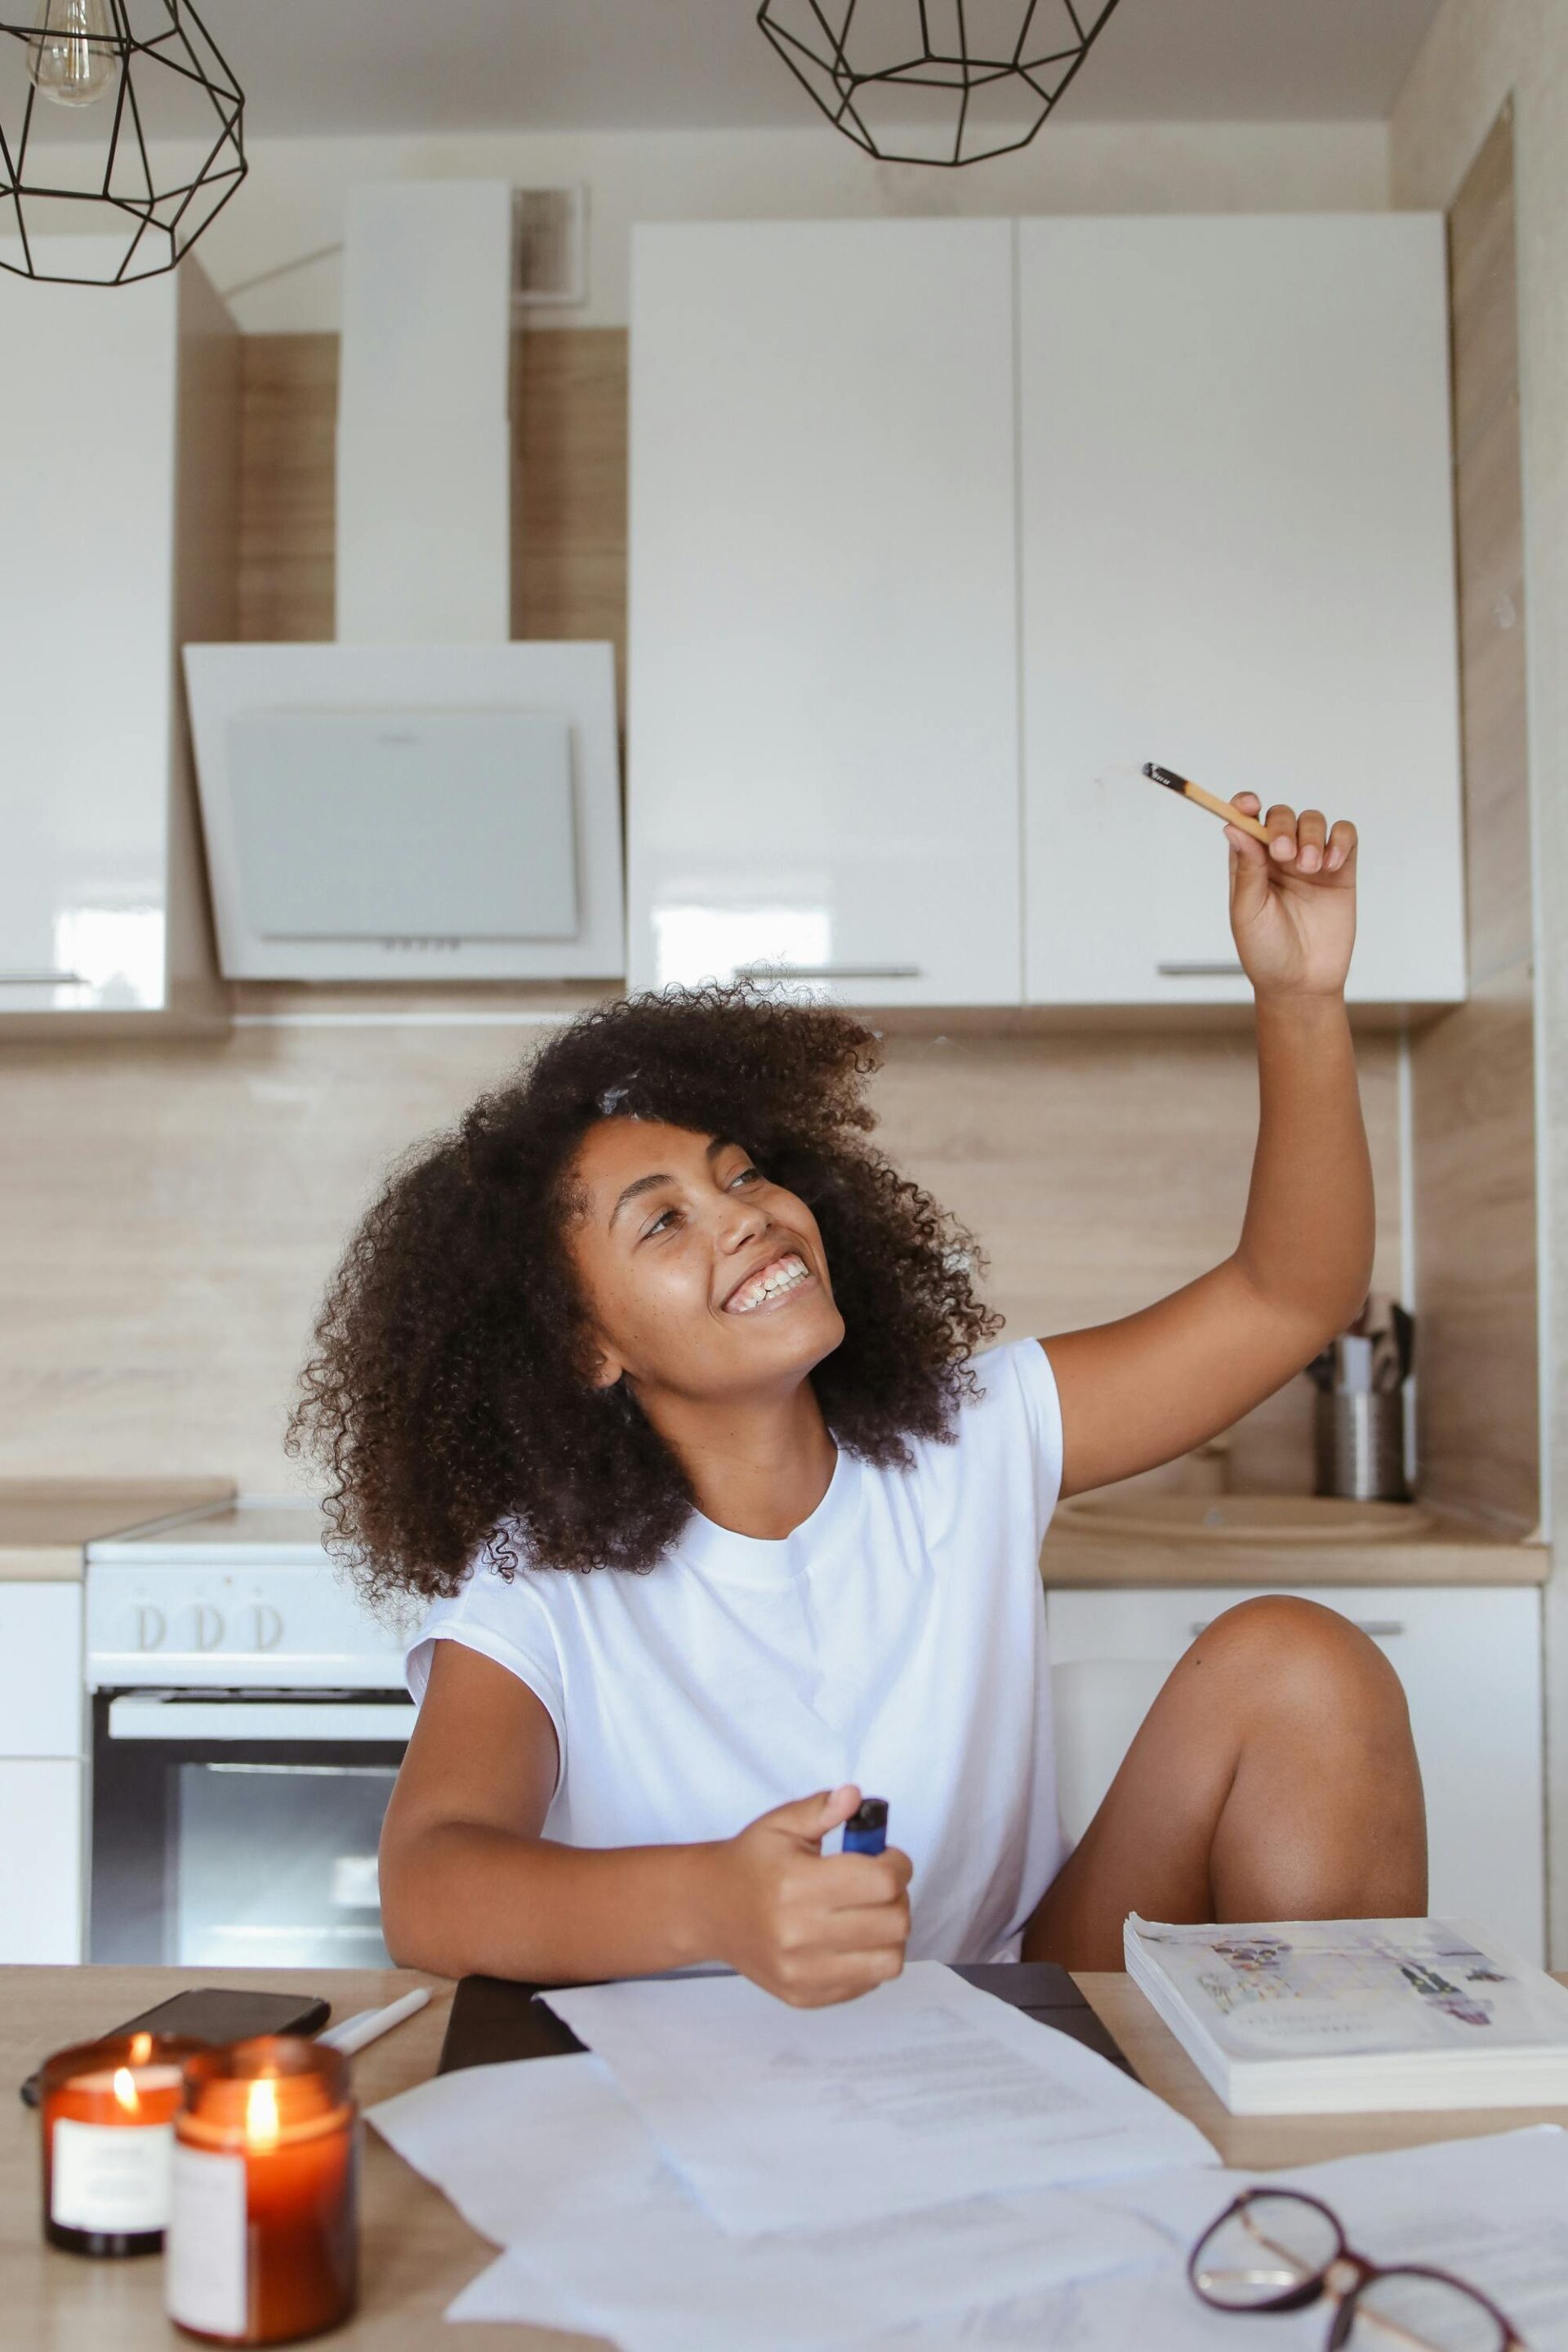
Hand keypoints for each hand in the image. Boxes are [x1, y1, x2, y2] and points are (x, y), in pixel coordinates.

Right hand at [702, 1785, 911, 2006]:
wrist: (710, 1910)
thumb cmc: (750, 1863)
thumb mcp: (779, 1824)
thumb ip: (821, 1809)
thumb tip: (854, 1796)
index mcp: (796, 1885)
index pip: (882, 1883)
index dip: (897, 1865)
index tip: (888, 1858)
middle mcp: (799, 1934)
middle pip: (893, 1923)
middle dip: (897, 1897)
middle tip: (879, 1885)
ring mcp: (802, 1972)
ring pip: (889, 1961)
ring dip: (889, 1934)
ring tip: (869, 1914)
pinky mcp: (804, 1996)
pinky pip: (867, 1984)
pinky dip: (869, 1959)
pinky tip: (850, 1938)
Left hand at [1224, 795, 1357, 999]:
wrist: (1302, 984)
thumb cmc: (1266, 952)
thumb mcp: (1248, 912)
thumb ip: (1247, 869)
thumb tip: (1234, 827)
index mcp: (1249, 863)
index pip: (1246, 821)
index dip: (1246, 805)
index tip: (1250, 806)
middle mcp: (1279, 858)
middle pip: (1282, 815)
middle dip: (1283, 826)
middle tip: (1285, 855)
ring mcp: (1311, 862)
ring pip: (1313, 820)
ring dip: (1312, 836)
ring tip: (1311, 867)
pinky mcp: (1341, 871)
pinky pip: (1345, 836)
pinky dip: (1340, 841)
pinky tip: (1332, 864)